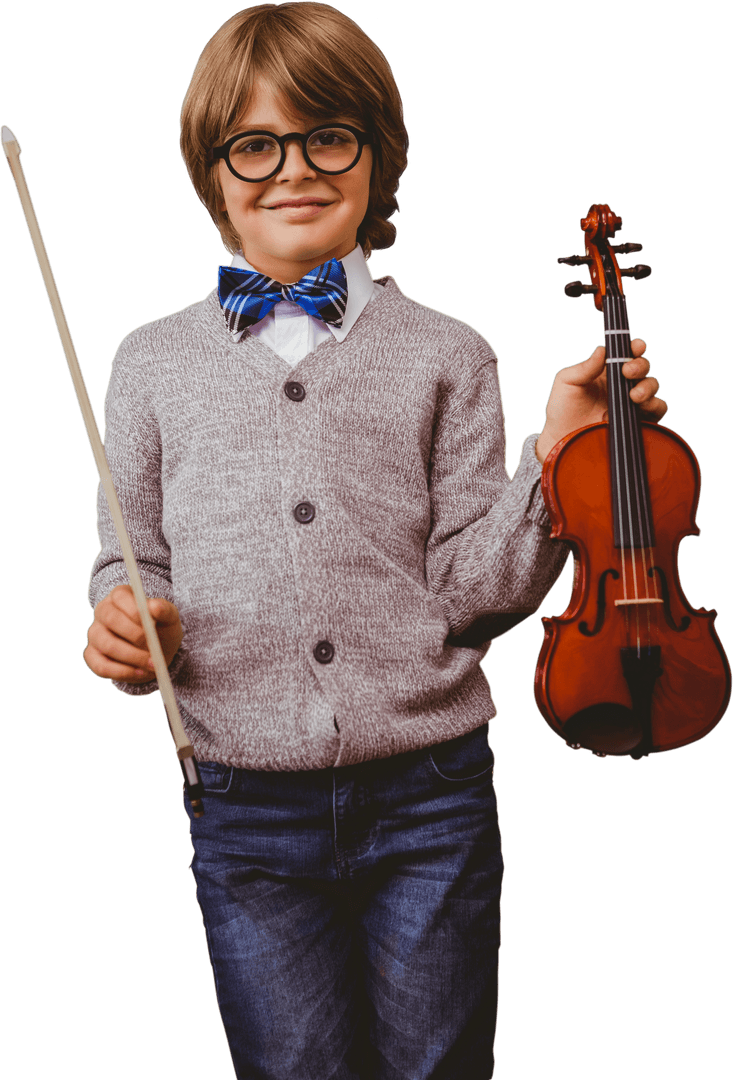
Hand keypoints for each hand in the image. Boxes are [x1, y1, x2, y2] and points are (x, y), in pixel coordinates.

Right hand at [84, 584, 182, 683]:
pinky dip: (122, 672)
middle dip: (134, 635)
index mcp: (120, 596)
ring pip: (106, 645)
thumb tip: (154, 607)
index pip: (120, 597)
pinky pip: (101, 666)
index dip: (135, 611)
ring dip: (132, 657)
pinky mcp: (92, 655)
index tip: (152, 625)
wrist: (157, 649)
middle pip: (110, 619)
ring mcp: (95, 634)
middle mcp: (103, 612)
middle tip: (154, 648)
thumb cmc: (161, 628)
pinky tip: (140, 673)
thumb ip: (164, 610)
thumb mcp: (169, 617)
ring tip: (153, 664)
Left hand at [535, 338, 667, 463]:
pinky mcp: (639, 420)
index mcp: (606, 371)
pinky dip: (655, 404)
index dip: (634, 347)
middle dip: (640, 365)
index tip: (636, 347)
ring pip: (651, 386)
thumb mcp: (566, 383)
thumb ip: (584, 367)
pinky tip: (642, 407)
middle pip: (642, 367)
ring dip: (647, 386)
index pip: (625, 353)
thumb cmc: (562, 410)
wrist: (563, 442)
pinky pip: (657, 409)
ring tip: (634, 395)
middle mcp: (621, 384)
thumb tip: (602, 350)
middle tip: (628, 372)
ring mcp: (631, 402)